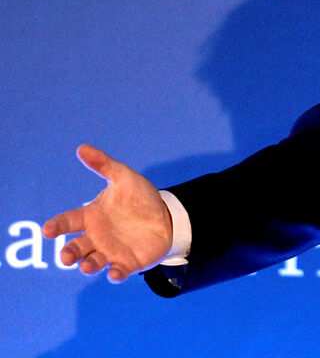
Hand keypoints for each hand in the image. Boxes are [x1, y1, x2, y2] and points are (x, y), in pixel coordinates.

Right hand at [42, 144, 172, 282]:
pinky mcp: (129, 263)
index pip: (67, 221)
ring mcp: (111, 251)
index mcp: (91, 217)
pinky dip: (115, 274)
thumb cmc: (140, 198)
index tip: (48, 230)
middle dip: (69, 253)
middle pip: (75, 248)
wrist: (168, 215)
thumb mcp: (124, 178)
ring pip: (93, 262)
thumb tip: (82, 148)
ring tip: (86, 266)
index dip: (56, 226)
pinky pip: (118, 271)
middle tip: (66, 256)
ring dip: (88, 265)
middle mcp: (96, 237)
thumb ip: (104, 165)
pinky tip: (115, 274)